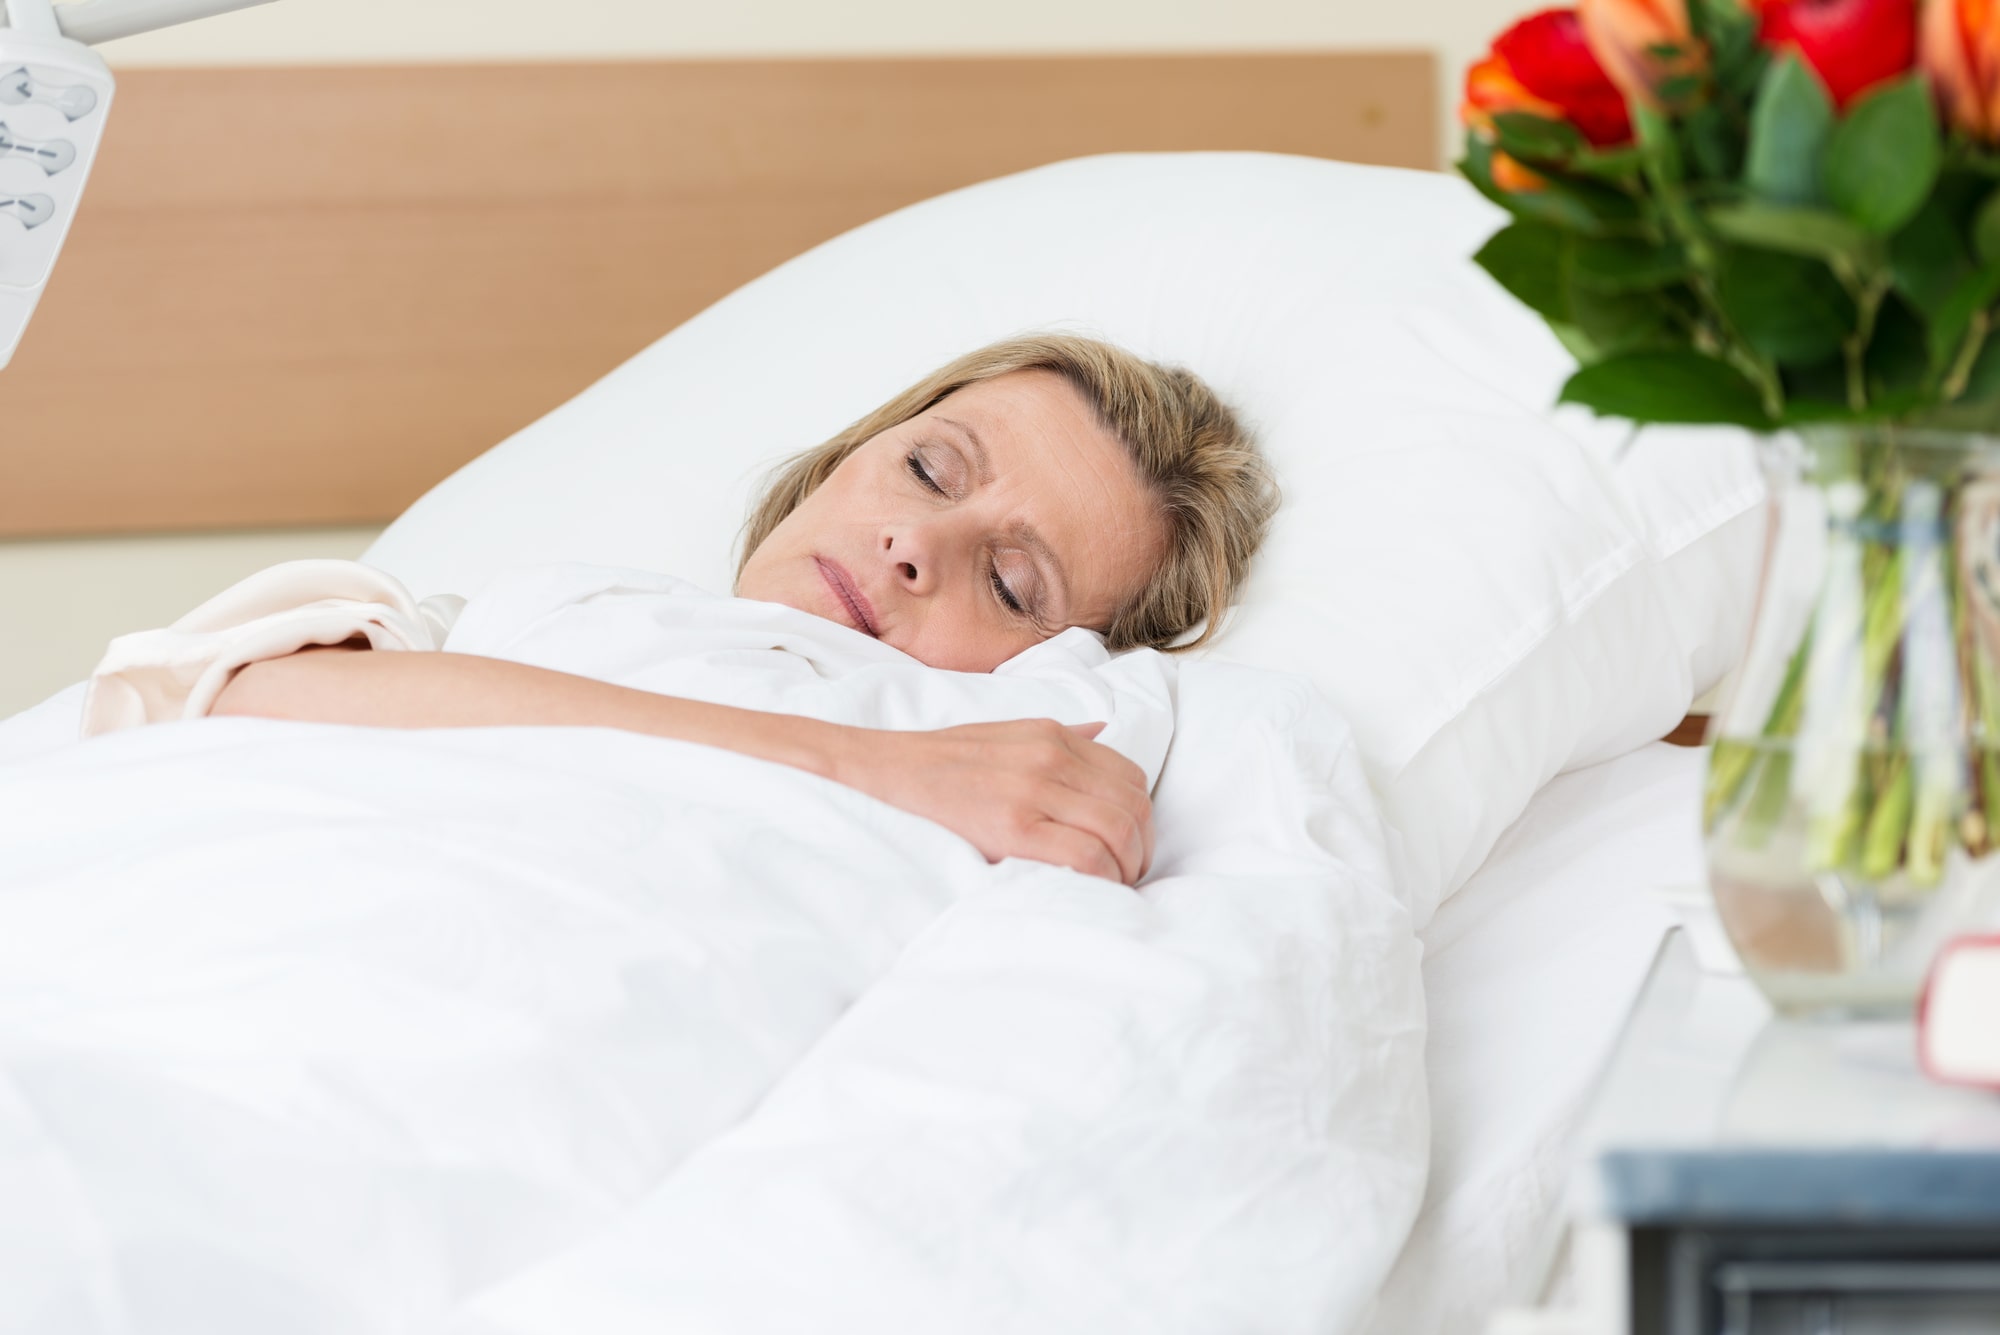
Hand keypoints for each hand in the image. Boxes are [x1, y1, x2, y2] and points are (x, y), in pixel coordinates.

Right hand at [828, 719, 1154, 885]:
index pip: (1131, 778)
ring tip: (1108, 887)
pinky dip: (1099, 878)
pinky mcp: (1013, 826)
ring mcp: (1033, 790)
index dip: (1140, 819)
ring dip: (1125, 868)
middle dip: (1140, 849)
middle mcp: (1050, 757)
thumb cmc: (941, 761)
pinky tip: (1085, 890)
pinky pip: (1086, 854)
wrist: (882, 770)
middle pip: (1133, 806)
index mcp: (1053, 735)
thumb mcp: (1005, 733)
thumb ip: (1059, 736)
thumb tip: (1102, 731)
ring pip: (1118, 831)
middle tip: (1125, 876)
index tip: (1127, 848)